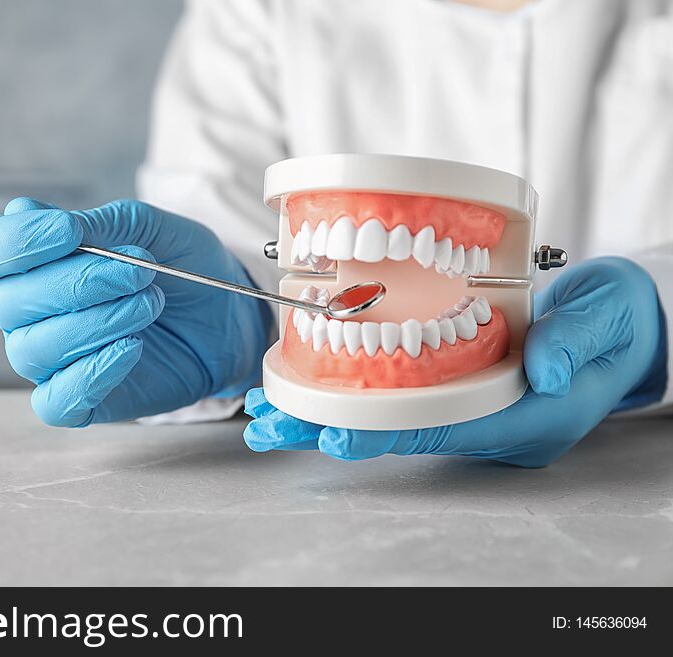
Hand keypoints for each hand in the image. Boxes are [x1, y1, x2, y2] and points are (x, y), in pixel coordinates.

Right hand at [0, 198, 270, 426]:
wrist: (225, 316)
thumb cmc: (180, 266)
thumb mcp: (148, 227)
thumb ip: (95, 223)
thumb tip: (24, 212)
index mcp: (28, 263)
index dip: (11, 243)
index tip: (70, 231)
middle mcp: (25, 314)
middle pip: (8, 302)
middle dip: (78, 281)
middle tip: (141, 270)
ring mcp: (49, 361)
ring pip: (33, 349)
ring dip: (96, 321)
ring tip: (150, 302)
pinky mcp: (79, 401)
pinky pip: (54, 401)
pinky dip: (90, 374)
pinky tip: (132, 349)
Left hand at [244, 257, 666, 466]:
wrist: (624, 322)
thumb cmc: (617, 320)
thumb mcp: (607, 319)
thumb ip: (576, 340)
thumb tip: (546, 368)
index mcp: (527, 416)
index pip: (443, 430)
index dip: (385, 431)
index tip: (332, 429)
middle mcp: (492, 422)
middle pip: (401, 433)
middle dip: (334, 428)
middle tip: (274, 424)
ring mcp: (474, 409)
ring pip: (392, 420)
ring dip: (331, 415)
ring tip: (274, 412)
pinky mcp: (462, 389)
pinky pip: (402, 401)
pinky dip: (356, 395)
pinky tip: (314, 388)